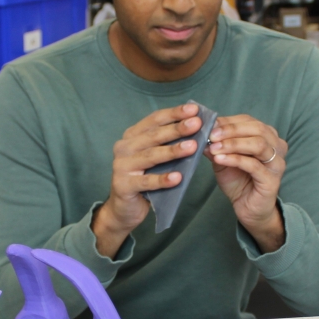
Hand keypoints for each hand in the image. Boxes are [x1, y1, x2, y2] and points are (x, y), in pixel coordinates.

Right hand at [91, 102, 202, 258]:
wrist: (124, 209)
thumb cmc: (144, 178)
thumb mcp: (155, 159)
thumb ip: (168, 144)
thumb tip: (195, 130)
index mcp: (132, 136)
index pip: (154, 120)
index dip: (174, 114)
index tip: (194, 109)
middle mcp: (124, 148)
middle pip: (153, 136)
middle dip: (177, 129)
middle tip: (197, 124)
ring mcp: (122, 167)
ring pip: (151, 156)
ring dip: (173, 151)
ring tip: (192, 147)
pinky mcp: (124, 186)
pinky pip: (146, 182)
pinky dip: (162, 179)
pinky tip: (178, 178)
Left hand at [206, 115, 286, 252]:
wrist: (248, 209)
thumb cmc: (239, 181)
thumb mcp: (223, 160)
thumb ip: (216, 146)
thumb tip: (203, 133)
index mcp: (267, 137)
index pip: (249, 121)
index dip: (229, 121)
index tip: (210, 124)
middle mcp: (277, 146)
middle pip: (257, 129)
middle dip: (231, 130)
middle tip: (211, 135)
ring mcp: (277, 163)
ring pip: (258, 145)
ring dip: (233, 144)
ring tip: (214, 148)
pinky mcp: (272, 180)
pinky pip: (254, 165)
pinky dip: (235, 159)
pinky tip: (220, 159)